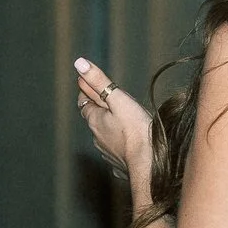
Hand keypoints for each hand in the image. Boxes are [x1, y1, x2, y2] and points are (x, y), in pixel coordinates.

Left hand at [75, 57, 152, 178]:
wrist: (149, 164)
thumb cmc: (136, 129)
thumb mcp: (118, 99)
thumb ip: (99, 81)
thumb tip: (79, 62)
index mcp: (94, 120)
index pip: (84, 102)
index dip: (86, 92)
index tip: (87, 84)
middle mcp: (97, 137)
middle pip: (94, 119)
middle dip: (99, 109)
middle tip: (105, 100)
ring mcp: (107, 153)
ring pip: (105, 136)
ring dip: (110, 128)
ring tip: (121, 122)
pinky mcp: (119, 164)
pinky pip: (117, 152)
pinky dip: (120, 146)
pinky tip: (128, 147)